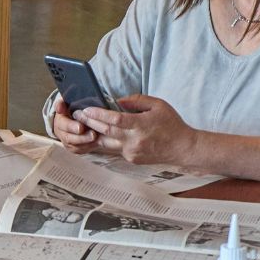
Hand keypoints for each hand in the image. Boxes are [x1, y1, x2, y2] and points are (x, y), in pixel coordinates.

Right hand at [47, 95, 101, 153]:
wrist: (72, 118)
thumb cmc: (72, 108)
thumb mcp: (67, 101)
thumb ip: (63, 102)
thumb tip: (59, 106)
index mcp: (59, 120)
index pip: (63, 124)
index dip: (71, 126)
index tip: (81, 127)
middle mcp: (60, 133)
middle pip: (69, 138)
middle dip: (82, 137)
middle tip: (93, 134)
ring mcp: (66, 141)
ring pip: (76, 146)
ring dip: (87, 143)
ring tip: (97, 139)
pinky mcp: (73, 148)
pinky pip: (80, 150)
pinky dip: (89, 147)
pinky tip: (97, 143)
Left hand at [74, 94, 196, 164]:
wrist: (182, 148)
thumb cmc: (172, 124)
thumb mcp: (158, 105)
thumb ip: (137, 101)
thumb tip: (118, 100)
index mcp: (141, 126)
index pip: (115, 120)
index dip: (98, 114)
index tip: (86, 109)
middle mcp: (134, 141)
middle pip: (106, 131)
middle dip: (90, 122)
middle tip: (77, 114)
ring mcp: (132, 152)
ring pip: (107, 142)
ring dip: (94, 133)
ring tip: (83, 124)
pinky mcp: (131, 159)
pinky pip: (116, 148)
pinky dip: (108, 140)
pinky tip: (101, 132)